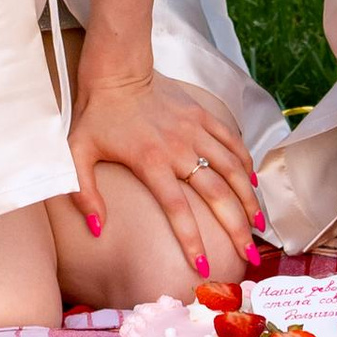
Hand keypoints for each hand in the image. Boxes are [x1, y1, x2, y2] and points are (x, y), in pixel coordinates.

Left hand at [70, 61, 258, 277]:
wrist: (118, 68)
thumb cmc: (96, 113)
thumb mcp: (77, 154)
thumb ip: (84, 194)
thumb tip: (97, 229)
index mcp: (151, 162)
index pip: (177, 210)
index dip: (192, 241)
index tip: (203, 268)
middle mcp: (179, 148)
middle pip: (216, 194)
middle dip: (236, 228)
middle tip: (249, 256)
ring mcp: (195, 130)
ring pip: (232, 169)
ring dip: (248, 199)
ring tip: (258, 224)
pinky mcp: (203, 115)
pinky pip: (231, 142)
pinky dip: (245, 163)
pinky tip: (252, 183)